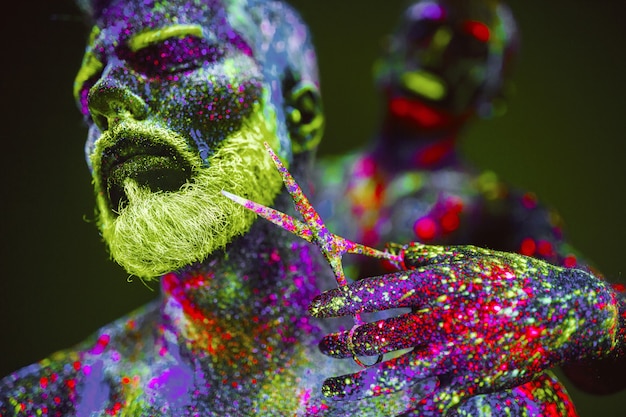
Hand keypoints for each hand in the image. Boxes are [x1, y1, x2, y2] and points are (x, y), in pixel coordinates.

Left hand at [309, 243, 619, 413]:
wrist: (562, 311)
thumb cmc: (509, 277)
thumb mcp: (469, 259)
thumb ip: (430, 259)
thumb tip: (396, 253)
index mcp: (437, 283)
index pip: (378, 292)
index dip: (343, 301)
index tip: (316, 309)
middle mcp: (441, 318)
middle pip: (380, 334)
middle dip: (346, 342)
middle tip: (325, 345)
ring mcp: (456, 352)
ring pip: (396, 371)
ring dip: (358, 382)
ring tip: (330, 388)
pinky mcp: (471, 380)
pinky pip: (430, 402)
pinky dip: (402, 411)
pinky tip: (379, 415)